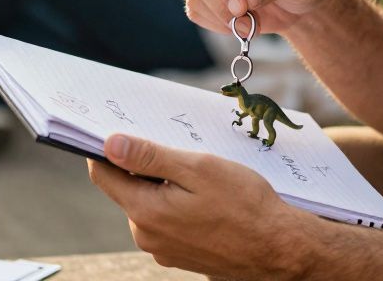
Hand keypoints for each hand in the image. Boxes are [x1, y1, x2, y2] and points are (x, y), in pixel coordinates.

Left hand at [88, 134, 311, 279]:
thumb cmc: (244, 204)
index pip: (103, 174)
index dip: (104, 148)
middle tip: (177, 148)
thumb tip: (110, 144)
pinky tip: (206, 198)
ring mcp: (163, 248)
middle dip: (144, 166)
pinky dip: (178, 203)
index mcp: (144, 212)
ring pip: (150, 203)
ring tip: (200, 177)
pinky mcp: (179, 254)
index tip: (114, 128)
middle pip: (128, 188)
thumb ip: (149, 157)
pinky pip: (167, 220)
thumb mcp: (197, 169)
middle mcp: (146, 235)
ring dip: (165, 185)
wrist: (278, 248)